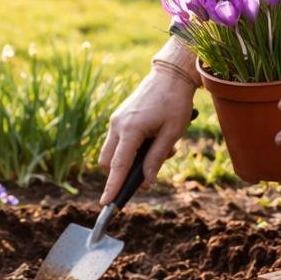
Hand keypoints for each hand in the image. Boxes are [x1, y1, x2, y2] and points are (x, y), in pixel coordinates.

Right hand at [97, 68, 196, 204]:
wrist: (171, 75)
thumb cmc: (175, 103)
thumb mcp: (171, 134)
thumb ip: (156, 159)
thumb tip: (145, 182)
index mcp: (130, 129)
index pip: (118, 166)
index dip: (112, 187)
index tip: (105, 204)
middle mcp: (117, 125)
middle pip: (109, 163)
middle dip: (122, 174)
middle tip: (149, 172)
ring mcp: (116, 120)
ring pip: (113, 153)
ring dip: (130, 161)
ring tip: (160, 149)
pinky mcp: (119, 118)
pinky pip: (119, 142)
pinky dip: (132, 149)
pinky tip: (154, 140)